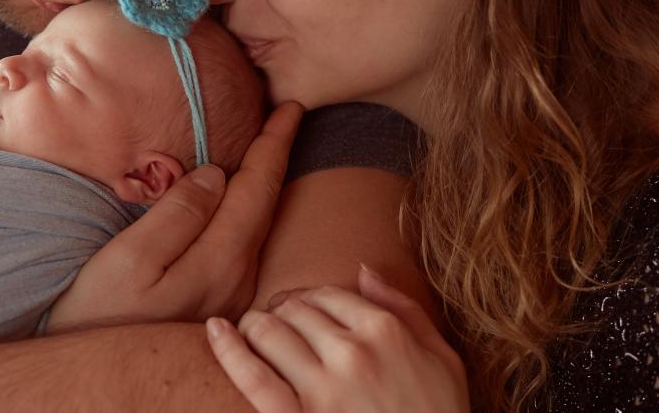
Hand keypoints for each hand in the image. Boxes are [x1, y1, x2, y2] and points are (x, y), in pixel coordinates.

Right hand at [45, 102, 303, 332]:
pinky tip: (241, 202)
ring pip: (257, 227)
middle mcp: (239, 279)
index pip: (259, 188)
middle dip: (277, 158)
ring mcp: (232, 296)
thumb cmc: (98, 311)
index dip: (275, 144)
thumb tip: (216, 174)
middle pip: (266, 205)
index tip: (293, 106)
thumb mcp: (132, 258)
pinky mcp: (218, 305)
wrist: (95, 377)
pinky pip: (244, 245)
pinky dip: (249, 211)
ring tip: (268, 149)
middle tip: (286, 116)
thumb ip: (179, 214)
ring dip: (264, 184)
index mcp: (222, 260)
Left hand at [205, 266, 467, 412]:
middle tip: (274, 326)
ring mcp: (323, 388)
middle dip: (279, 313)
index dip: (307, 301)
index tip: (298, 313)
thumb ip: (404, 309)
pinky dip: (228, 348)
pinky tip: (217, 331)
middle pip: (293, 309)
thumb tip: (363, 269)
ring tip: (252, 336)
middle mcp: (352, 352)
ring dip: (253, 327)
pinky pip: (252, 375)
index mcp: (385, 331)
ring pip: (267, 331)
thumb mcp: (442, 359)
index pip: (326, 294)